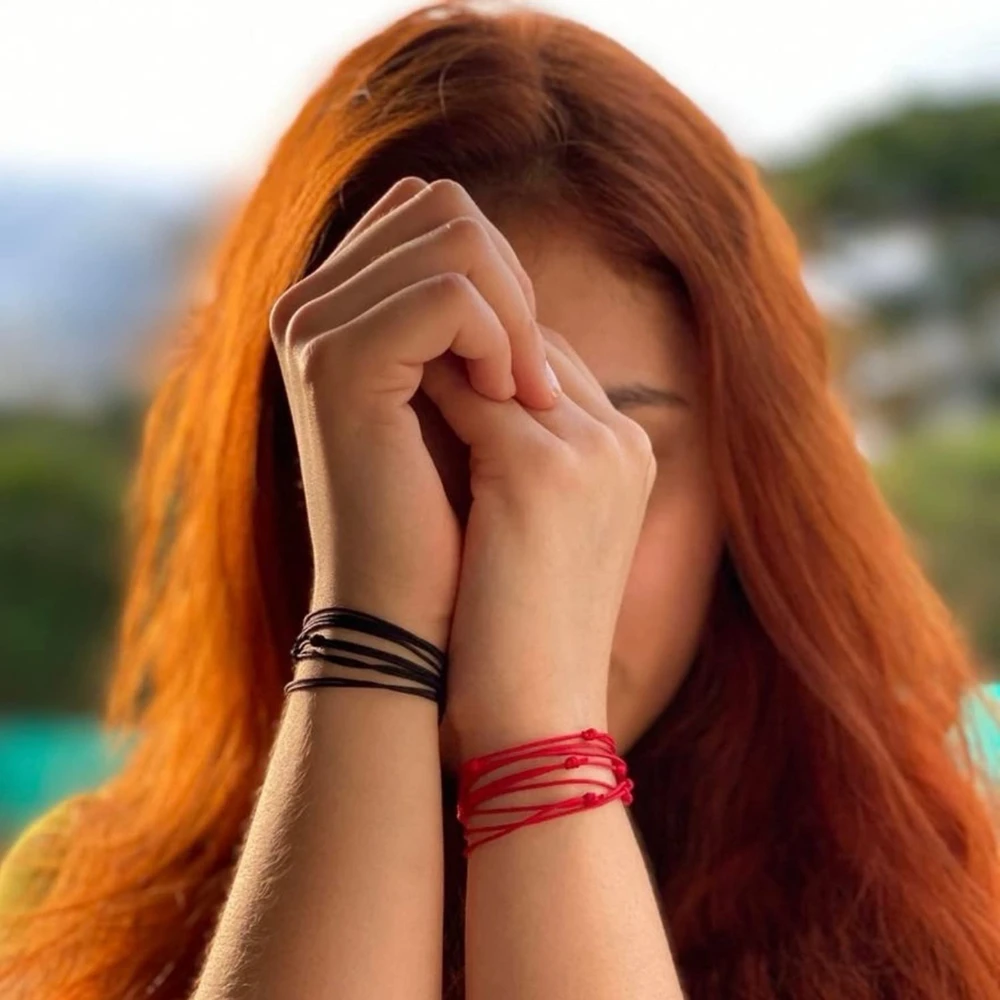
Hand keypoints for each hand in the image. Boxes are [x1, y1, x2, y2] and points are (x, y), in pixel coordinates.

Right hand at [268, 177, 558, 649]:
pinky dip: (498, 340)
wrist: (411, 613)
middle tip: (526, 380)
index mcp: (334, 309)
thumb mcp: (459, 402)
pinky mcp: (338, 363)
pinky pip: (449, 295)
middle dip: (510, 287)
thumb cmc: (448, 515)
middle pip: (443, 208)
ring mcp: (315, 329)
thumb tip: (498, 252)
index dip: (496, 272)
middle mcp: (311, 306)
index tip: (518, 361)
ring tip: (520, 396)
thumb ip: (462, 322)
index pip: (431, 213)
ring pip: (454, 237)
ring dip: (513, 314)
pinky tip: (503, 402)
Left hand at [420, 327, 656, 758]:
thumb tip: (456, 401)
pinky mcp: (542, 470)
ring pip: (496, 361)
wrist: (532, 718)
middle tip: (394, 348)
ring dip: (438, 360)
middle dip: (466, 346)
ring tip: (380, 366)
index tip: (427, 362)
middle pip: (532, 347)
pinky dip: (420, 396)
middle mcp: (621, 443)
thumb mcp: (540, 534)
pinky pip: (467, 397)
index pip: (554, 366)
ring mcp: (590, 452)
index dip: (489, 359)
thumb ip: (520, 463)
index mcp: (628, 459)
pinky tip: (378, 402)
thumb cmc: (522, 634)